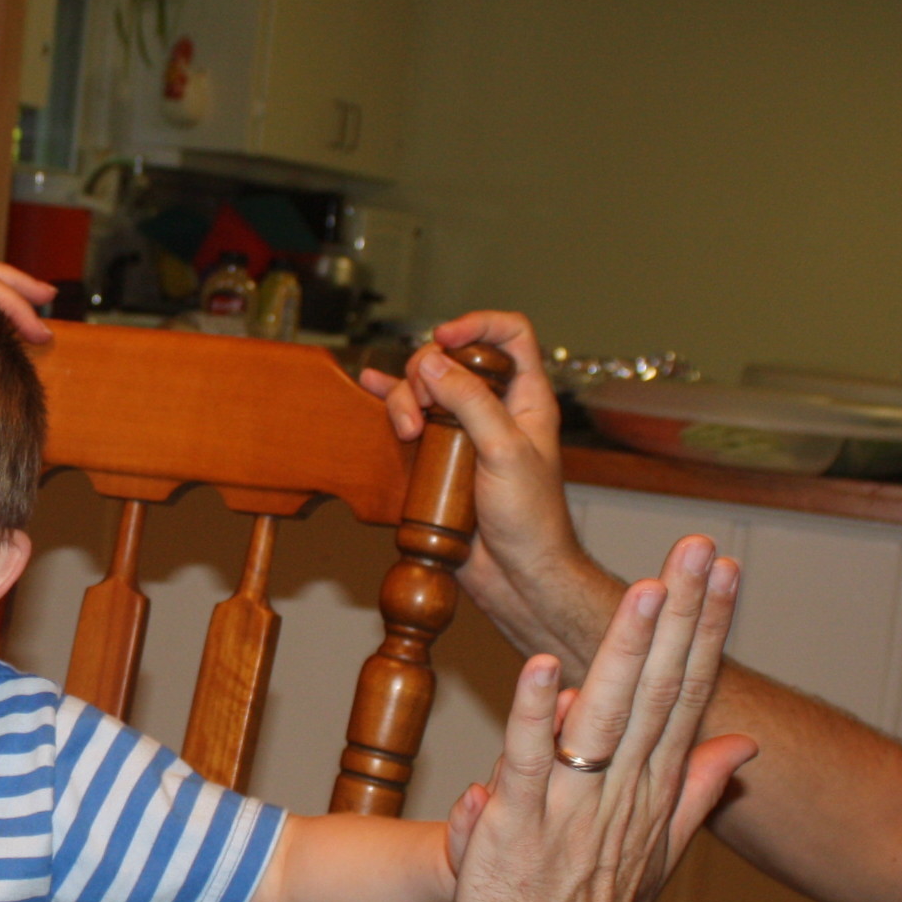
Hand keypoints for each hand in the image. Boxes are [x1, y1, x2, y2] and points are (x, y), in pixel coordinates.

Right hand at [358, 310, 612, 670]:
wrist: (516, 576)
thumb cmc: (532, 520)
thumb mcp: (506, 451)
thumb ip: (471, 402)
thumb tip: (435, 363)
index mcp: (526, 398)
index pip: (510, 335)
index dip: (478, 325)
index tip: (446, 338)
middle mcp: (495, 408)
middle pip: (454, 358)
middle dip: (427, 371)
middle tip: (421, 407)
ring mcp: (463, 431)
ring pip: (426, 388)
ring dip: (404, 398)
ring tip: (405, 432)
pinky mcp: (437, 456)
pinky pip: (409, 417)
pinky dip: (387, 399)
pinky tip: (369, 386)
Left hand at [446, 535, 754, 901]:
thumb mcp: (657, 853)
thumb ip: (694, 792)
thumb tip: (742, 747)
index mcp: (650, 788)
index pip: (687, 692)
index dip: (706, 627)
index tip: (725, 566)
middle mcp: (620, 791)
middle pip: (656, 689)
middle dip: (680, 615)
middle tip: (700, 546)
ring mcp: (571, 809)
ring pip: (602, 716)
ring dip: (622, 652)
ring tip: (644, 589)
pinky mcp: (518, 830)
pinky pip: (528, 764)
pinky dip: (535, 716)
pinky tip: (544, 668)